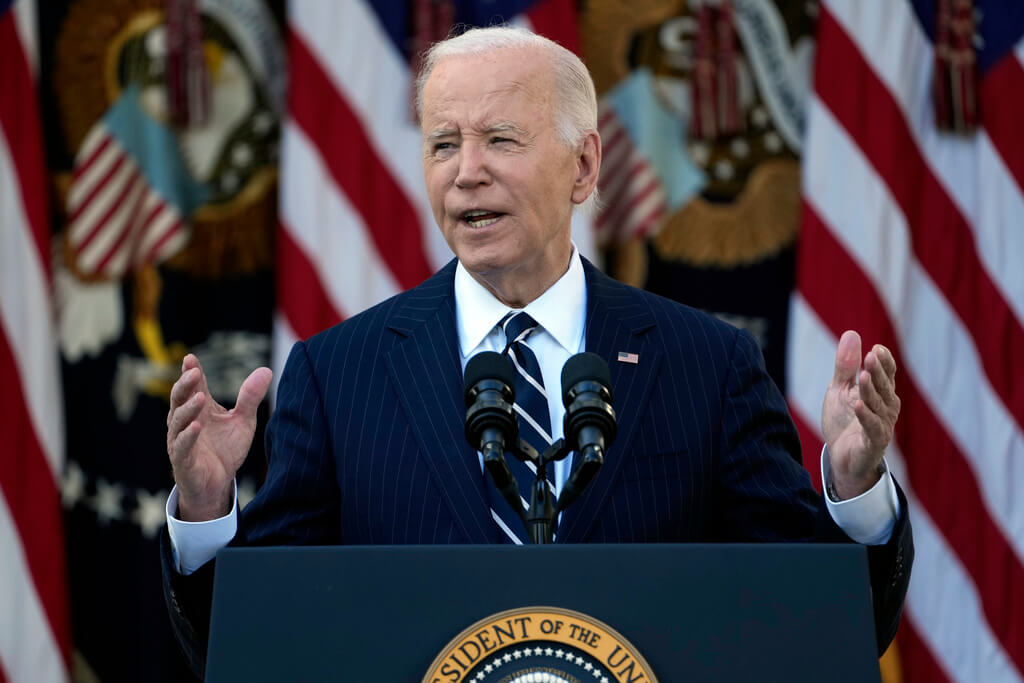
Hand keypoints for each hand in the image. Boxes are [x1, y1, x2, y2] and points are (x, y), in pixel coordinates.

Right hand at [167, 354, 272, 520]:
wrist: (218, 483)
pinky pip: (181, 445)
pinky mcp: (182, 459)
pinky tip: (196, 427)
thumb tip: (266, 370)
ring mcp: (180, 439)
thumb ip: (251, 397)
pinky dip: (187, 436)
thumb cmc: (226, 449)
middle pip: (179, 398)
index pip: (193, 386)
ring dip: (188, 408)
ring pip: (178, 419)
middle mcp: (186, 420)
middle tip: (193, 372)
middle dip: (185, 384)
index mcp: (200, 408)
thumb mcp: (243, 421)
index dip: (191, 372)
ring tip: (200, 398)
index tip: (191, 358)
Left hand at [821, 331, 899, 499]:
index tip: (876, 348)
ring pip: (878, 405)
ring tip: (863, 375)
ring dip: (870, 390)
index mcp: (881, 393)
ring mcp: (882, 425)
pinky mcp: (874, 443)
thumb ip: (845, 365)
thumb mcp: (840, 389)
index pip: (888, 374)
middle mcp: (887, 408)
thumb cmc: (844, 421)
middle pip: (884, 387)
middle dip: (878, 372)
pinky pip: (872, 428)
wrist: (841, 457)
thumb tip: (852, 334)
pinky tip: (857, 405)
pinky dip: (865, 416)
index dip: (884, 362)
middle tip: (871, 356)